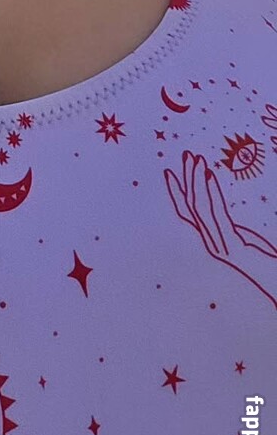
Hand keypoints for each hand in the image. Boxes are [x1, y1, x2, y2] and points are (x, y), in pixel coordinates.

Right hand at [165, 150, 276, 311]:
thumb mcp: (245, 240)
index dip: (176, 192)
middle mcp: (212, 242)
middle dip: (187, 179)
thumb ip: (231, 228)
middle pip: (191, 206)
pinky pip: (216, 213)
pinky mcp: (231, 245)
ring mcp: (220, 244)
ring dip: (196, 180)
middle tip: (186, 155)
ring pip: (200, 207)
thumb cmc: (265, 262)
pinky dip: (211, 191)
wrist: (274, 279)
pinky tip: (209, 175)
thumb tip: (221, 209)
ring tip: (196, 160)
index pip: (187, 212)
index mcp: (213, 240)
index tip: (169, 172)